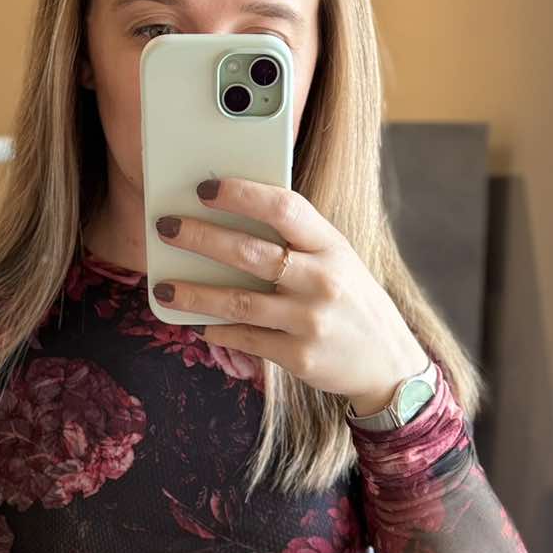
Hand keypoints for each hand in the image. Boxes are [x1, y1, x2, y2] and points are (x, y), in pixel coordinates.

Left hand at [152, 177, 429, 414]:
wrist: (389, 364)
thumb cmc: (352, 303)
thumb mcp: (339, 262)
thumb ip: (298, 242)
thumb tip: (232, 221)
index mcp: (332, 246)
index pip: (284, 207)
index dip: (241, 194)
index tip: (204, 188)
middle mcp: (323, 280)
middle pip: (250, 252)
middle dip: (200, 237)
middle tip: (166, 227)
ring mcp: (310, 321)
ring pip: (238, 302)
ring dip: (194, 293)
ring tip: (163, 287)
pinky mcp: (300, 357)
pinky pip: (246, 339)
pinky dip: (218, 331)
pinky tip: (198, 323)